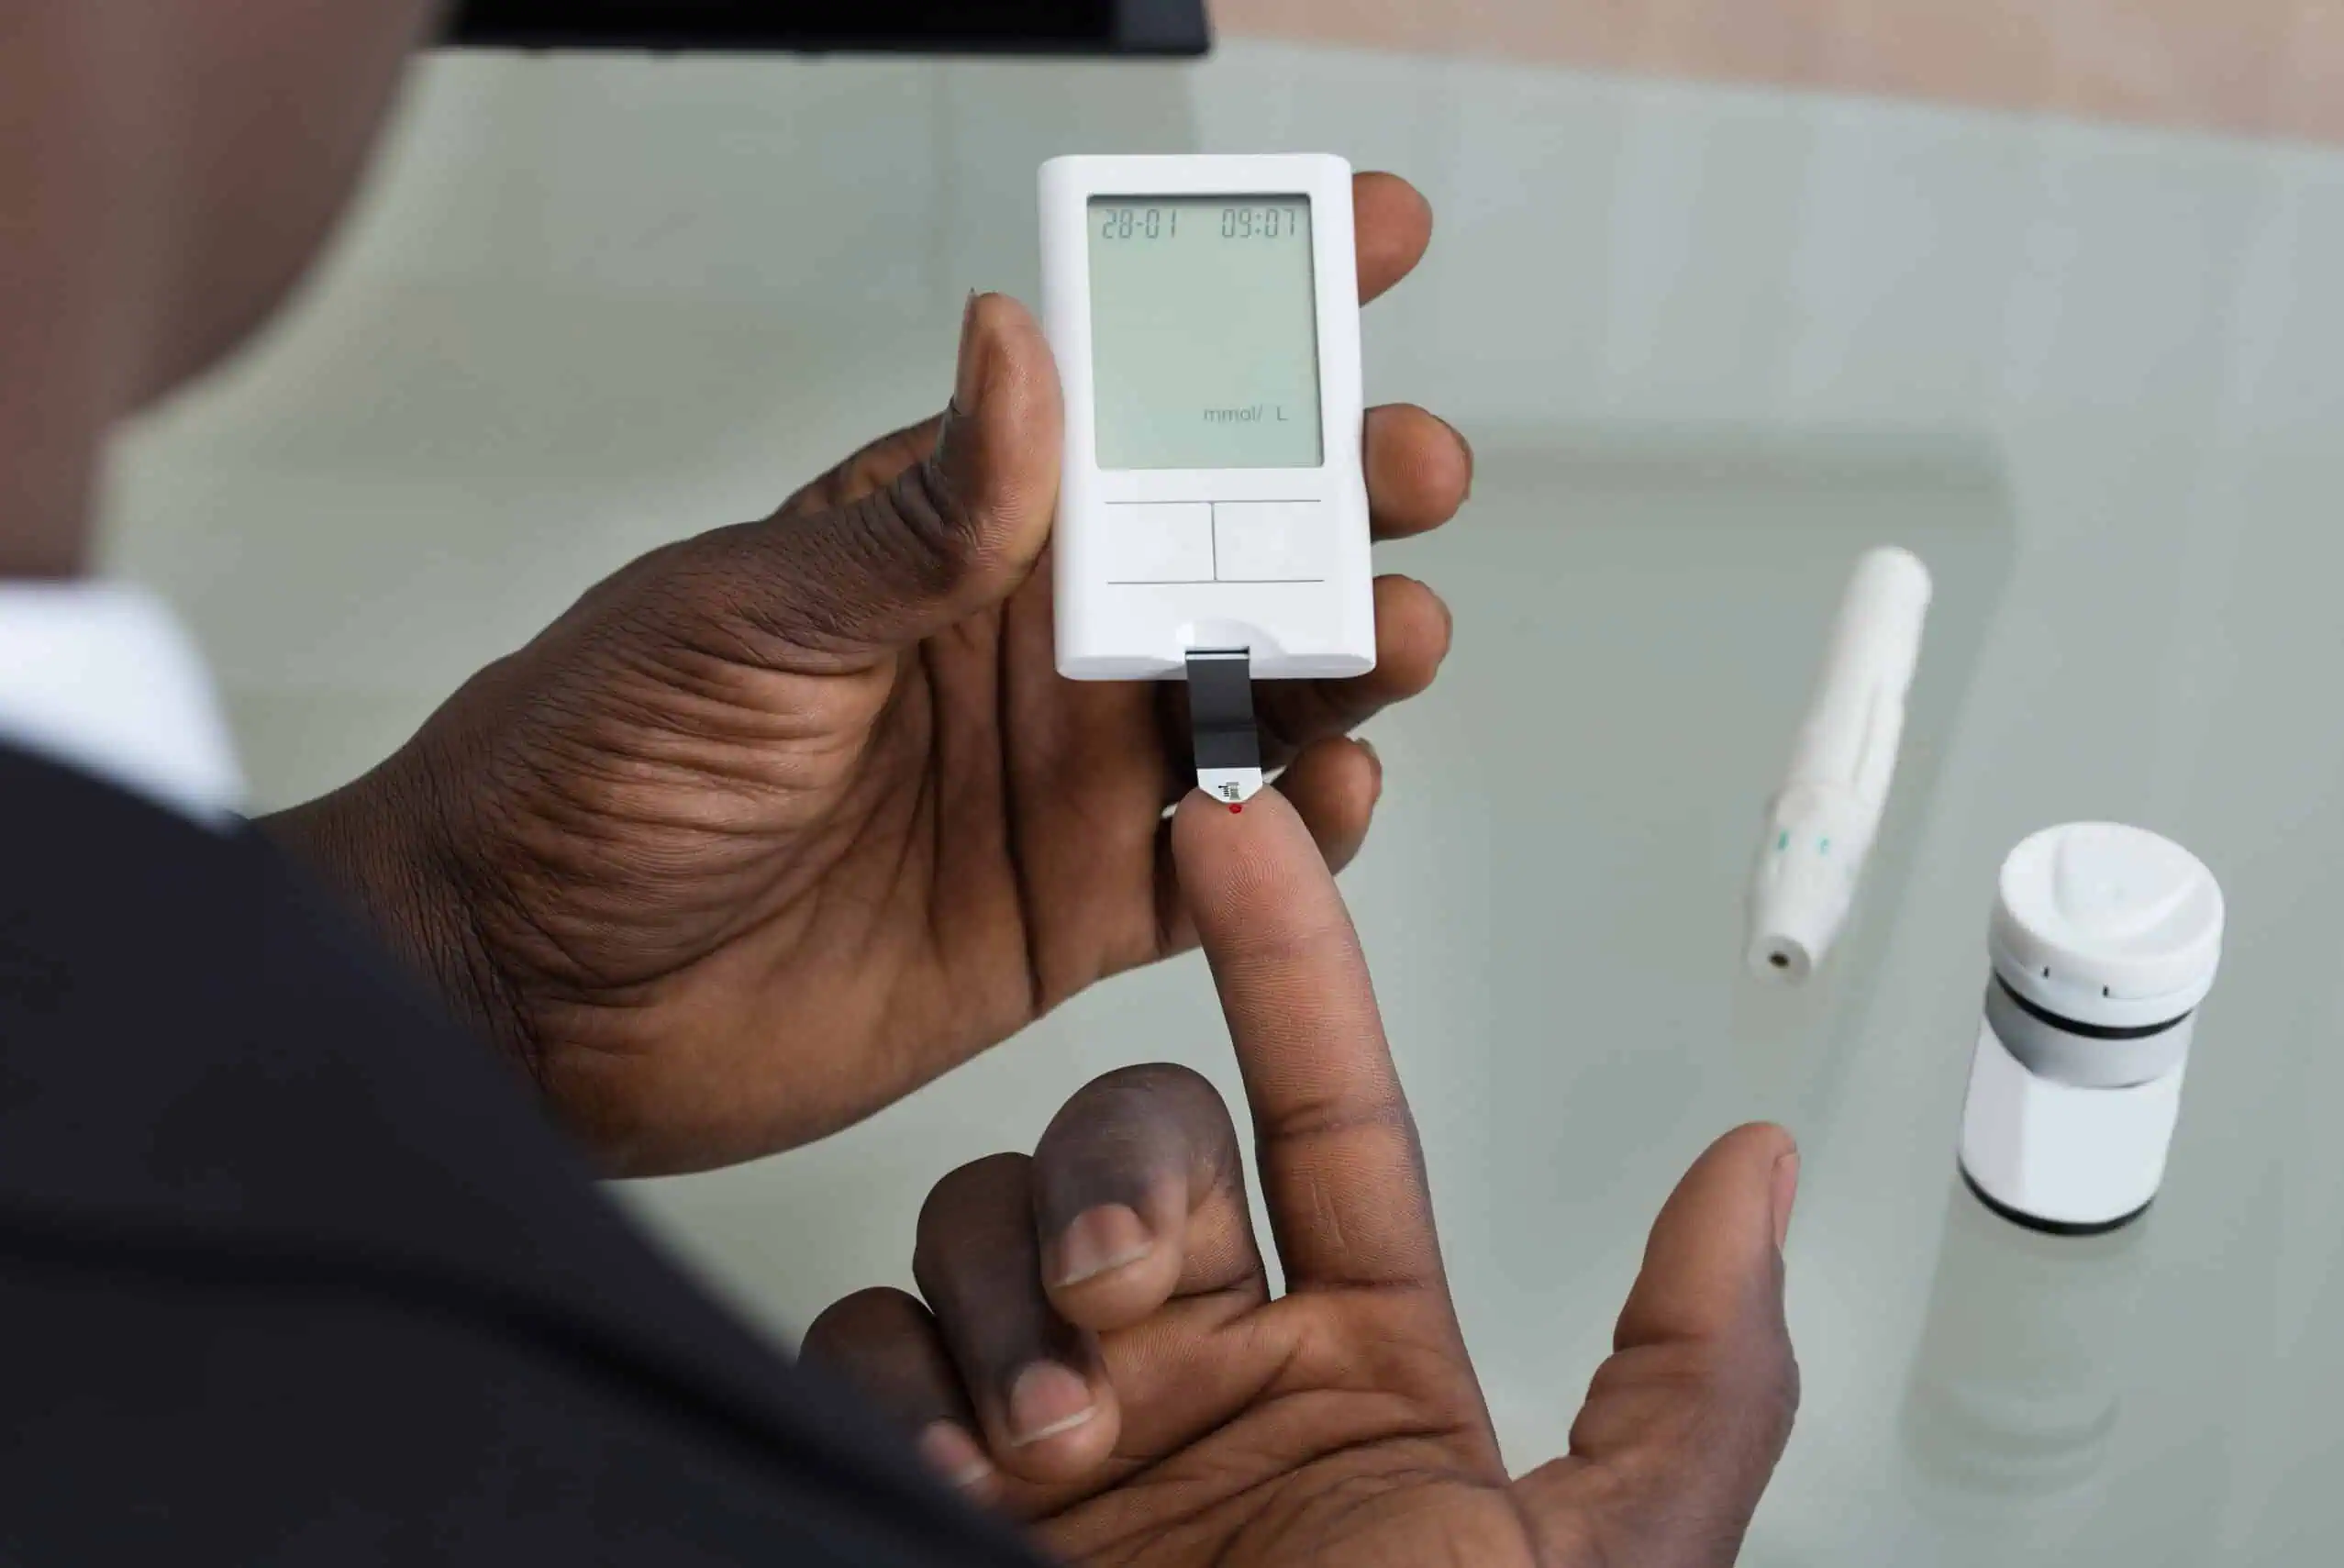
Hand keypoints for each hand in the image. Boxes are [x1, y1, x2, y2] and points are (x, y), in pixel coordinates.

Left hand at [265, 174, 1468, 1174]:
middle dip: (1346, 489)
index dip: (1253, 313)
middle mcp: (1028, 644)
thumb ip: (915, 516)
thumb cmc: (593, 772)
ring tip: (1396, 635)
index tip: (1369, 240)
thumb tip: (1020, 349)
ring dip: (1350, 657)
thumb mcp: (746, 614)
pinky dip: (1300, 830)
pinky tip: (1332, 791)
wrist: (531, 994)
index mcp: (954, 533)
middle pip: (1235, 544)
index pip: (1127, 398)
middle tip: (1406, 468)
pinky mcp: (1074, 906)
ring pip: (1261, 693)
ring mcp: (1061, 774)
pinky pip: (1227, 862)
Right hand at [804, 791, 1801, 1566]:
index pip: (1318, 1102)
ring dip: (1008, 1293)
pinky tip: (952, 1471)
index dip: (1285, 957)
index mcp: (1353, 1363)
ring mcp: (1053, 1426)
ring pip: (985, 1220)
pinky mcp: (923, 1483)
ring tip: (1053, 1443)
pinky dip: (895, 1376)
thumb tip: (1759, 1170)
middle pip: (1121, 1140)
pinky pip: (870, 1340)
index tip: (1241, 831)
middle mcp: (1194, 1373)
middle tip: (1138, 1303)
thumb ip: (1691, 1375)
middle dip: (1117, 1181)